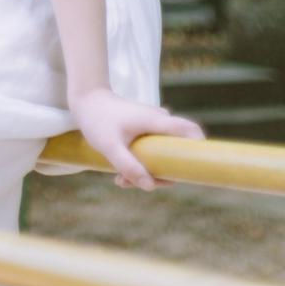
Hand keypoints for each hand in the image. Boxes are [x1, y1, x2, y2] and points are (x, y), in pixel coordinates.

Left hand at [68, 86, 205, 191]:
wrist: (85, 99)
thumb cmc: (97, 119)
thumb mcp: (110, 146)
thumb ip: (129, 166)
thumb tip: (150, 186)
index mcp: (155, 120)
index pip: (189, 130)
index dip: (199, 148)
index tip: (195, 170)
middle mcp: (158, 121)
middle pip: (175, 152)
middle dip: (160, 174)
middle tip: (134, 183)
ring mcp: (151, 125)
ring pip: (161, 155)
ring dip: (146, 172)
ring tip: (121, 180)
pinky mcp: (143, 129)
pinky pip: (151, 152)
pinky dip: (140, 165)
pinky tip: (120, 175)